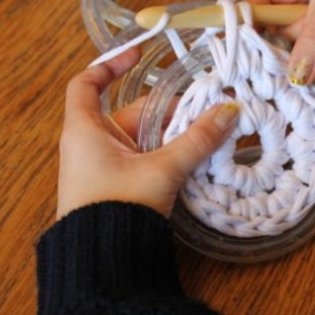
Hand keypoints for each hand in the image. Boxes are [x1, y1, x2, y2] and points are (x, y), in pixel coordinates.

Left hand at [57, 50, 238, 218]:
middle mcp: (90, 143)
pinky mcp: (116, 183)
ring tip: (205, 133)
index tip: (139, 55)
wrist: (104, 260)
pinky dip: (165, 152)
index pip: (87, 84)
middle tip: (202, 110)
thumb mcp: (162, 169)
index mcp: (85, 130)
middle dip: (167, 110)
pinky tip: (191, 157)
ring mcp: (103, 164)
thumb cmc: (118, 207)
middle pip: (131, 112)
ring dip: (171, 134)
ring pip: (142, 136)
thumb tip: (229, 111)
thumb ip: (196, 140)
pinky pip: (143, 156)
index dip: (110, 65)